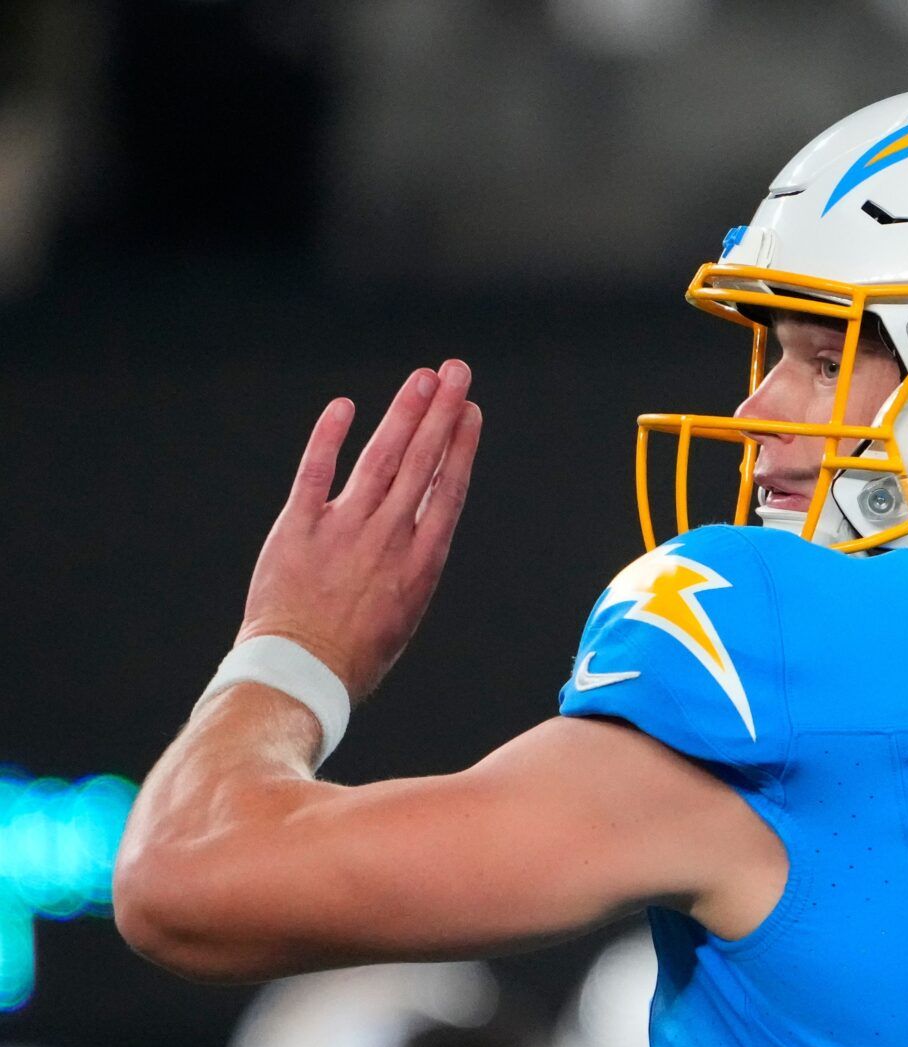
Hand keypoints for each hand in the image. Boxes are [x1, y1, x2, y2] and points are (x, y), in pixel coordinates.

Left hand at [235, 360, 481, 700]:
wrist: (301, 674)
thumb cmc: (355, 655)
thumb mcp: (405, 611)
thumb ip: (412, 561)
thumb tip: (420, 523)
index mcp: (421, 563)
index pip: (448, 488)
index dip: (461, 445)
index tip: (471, 412)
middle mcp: (388, 538)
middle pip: (421, 462)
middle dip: (442, 412)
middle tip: (456, 372)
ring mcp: (343, 529)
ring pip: (380, 458)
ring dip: (404, 414)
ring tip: (422, 379)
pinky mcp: (298, 528)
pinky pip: (316, 472)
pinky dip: (329, 438)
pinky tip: (345, 408)